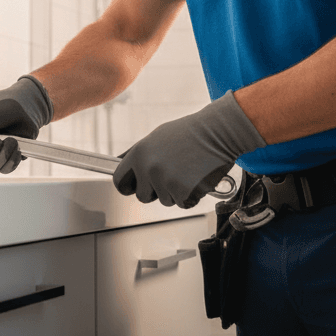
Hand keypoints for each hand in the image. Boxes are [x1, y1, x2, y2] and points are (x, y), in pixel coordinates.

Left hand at [112, 92, 264, 207]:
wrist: (217, 132)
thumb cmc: (189, 133)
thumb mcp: (156, 137)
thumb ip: (137, 154)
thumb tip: (118, 162)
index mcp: (139, 154)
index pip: (119, 181)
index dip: (128, 186)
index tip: (135, 186)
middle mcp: (149, 169)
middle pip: (143, 197)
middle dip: (155, 191)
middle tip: (172, 174)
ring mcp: (166, 182)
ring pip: (165, 201)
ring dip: (176, 192)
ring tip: (187, 170)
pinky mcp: (184, 193)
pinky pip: (183, 204)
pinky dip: (191, 196)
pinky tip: (197, 177)